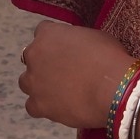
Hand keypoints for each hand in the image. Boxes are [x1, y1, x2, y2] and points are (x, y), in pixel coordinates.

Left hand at [19, 21, 134, 130]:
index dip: (55, 42)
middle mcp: (34, 54)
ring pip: (26, 82)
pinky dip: (42, 106)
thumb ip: (76, 41)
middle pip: (31, 57)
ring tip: (59, 91)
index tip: (66, 50)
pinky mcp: (37, 104)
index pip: (43, 31)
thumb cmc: (108, 58)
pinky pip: (32, 106)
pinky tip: (57, 107)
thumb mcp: (94, 37)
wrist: (113, 88)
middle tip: (63, 72)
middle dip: (44, 63)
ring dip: (39, 85)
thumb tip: (75, 49)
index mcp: (48, 34)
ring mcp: (33, 81)